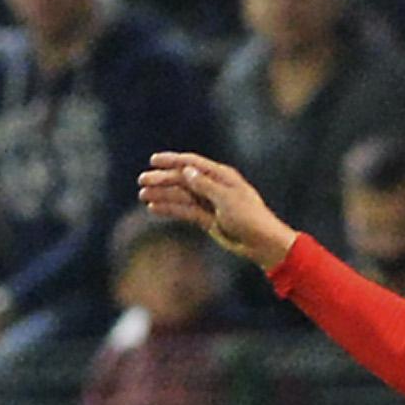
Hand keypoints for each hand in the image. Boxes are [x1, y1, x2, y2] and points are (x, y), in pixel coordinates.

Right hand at [139, 151, 299, 270]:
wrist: (261, 243)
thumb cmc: (249, 217)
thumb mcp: (226, 199)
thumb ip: (204, 185)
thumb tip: (186, 170)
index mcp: (222, 176)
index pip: (192, 163)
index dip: (172, 160)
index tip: (153, 161)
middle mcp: (214, 187)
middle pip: (183, 179)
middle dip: (162, 179)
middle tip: (142, 181)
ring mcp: (210, 203)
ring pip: (181, 196)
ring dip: (163, 194)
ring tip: (143, 195)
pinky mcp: (207, 219)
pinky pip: (185, 211)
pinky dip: (170, 209)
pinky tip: (154, 208)